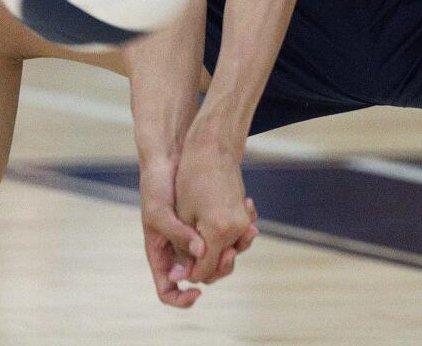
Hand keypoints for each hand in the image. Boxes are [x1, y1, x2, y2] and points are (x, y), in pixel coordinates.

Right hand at [139, 160, 257, 306]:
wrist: (169, 160)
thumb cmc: (156, 187)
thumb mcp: (160, 213)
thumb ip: (179, 234)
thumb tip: (201, 254)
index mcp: (161, 256)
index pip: (168, 290)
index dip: (181, 299)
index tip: (198, 291)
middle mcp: (179, 252)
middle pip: (201, 275)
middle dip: (219, 267)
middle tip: (231, 251)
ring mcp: (195, 239)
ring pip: (217, 257)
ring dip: (234, 247)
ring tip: (248, 229)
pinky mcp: (210, 224)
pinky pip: (225, 237)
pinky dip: (238, 230)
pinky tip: (247, 212)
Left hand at [175, 138, 257, 283]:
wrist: (213, 148)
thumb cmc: (191, 179)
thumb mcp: (183, 215)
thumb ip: (186, 247)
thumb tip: (185, 275)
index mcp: (218, 232)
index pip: (205, 269)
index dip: (190, 273)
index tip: (177, 271)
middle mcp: (237, 229)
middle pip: (221, 264)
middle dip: (204, 267)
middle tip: (186, 261)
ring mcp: (243, 220)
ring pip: (230, 251)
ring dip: (215, 255)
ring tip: (197, 250)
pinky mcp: (244, 212)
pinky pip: (237, 236)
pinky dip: (225, 240)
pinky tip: (210, 234)